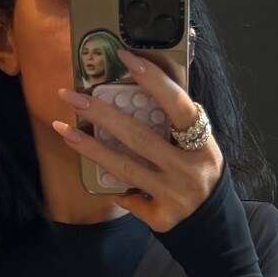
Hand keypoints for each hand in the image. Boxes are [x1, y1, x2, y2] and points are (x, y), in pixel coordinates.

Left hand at [53, 46, 223, 234]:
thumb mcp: (199, 140)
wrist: (213, 219)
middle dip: (102, 114)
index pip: (177, 105)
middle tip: (71, 96)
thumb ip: (178, 115)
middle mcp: (188, 168)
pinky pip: (131, 199)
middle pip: (139, 137)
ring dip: (91, 148)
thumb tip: (144, 73)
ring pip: (125, 169)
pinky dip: (116, 191)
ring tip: (64, 129)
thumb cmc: (198, 168)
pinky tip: (101, 179)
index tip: (125, 57)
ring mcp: (175, 195)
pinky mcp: (163, 218)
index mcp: (201, 141)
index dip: (153, 80)